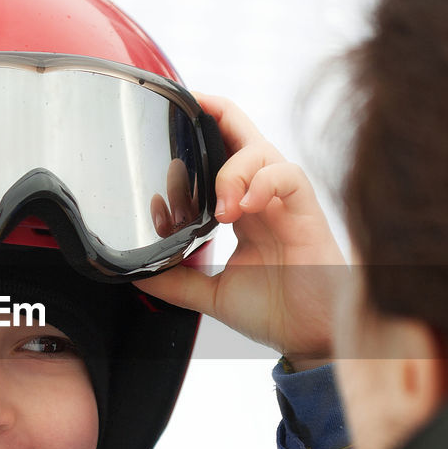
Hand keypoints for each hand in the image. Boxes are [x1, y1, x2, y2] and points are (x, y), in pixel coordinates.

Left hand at [136, 94, 344, 364]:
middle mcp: (263, 196)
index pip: (218, 154)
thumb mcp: (211, 293)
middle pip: (241, 131)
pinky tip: (244, 207)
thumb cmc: (276, 310)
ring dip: (231, 170)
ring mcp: (285, 201)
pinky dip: (262, 182)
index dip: (189, 143)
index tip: (157, 154)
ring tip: (220, 207)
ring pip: (260, 149)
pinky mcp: (306, 213)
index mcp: (241, 208)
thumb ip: (176, 279)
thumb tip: (136, 273)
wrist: (312, 336)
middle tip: (183, 112)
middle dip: (212, 113)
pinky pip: (288, 175)